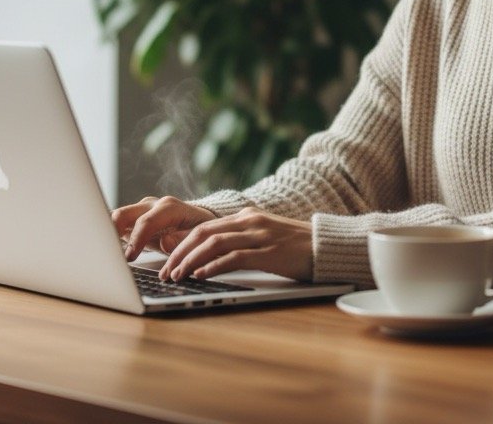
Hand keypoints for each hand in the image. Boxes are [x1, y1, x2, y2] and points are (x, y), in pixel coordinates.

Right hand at [111, 195, 216, 260]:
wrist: (200, 223)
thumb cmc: (199, 232)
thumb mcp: (198, 237)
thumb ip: (183, 240)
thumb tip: (165, 242)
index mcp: (169, 208)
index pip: (146, 221)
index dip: (136, 240)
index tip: (129, 258)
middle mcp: (152, 206)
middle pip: (124, 214)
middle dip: (112, 232)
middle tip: (109, 254)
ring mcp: (141, 211)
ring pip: (116, 218)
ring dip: (109, 234)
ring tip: (105, 254)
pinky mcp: (134, 220)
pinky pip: (117, 225)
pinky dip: (111, 236)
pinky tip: (109, 251)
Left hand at [158, 208, 312, 282]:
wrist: (327, 246)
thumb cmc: (295, 247)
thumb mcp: (264, 237)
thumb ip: (240, 240)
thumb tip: (209, 258)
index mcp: (246, 216)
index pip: (204, 227)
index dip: (181, 244)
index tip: (167, 261)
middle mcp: (250, 221)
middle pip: (203, 233)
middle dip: (179, 252)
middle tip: (165, 272)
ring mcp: (260, 235)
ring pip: (214, 243)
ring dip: (191, 261)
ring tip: (178, 276)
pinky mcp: (270, 252)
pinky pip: (235, 257)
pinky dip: (214, 266)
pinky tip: (202, 276)